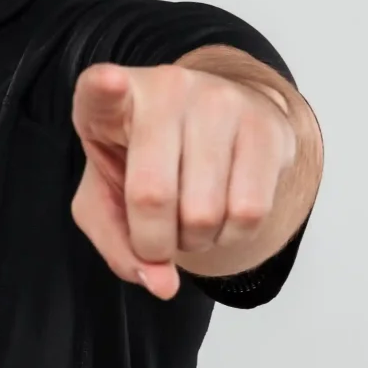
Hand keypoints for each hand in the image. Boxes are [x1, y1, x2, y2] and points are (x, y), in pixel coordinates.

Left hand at [70, 61, 296, 299]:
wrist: (219, 125)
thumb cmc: (147, 163)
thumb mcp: (109, 198)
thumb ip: (117, 244)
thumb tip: (161, 284)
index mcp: (111, 101)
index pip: (101, 91)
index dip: (105, 89)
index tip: (109, 83)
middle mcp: (167, 88)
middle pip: (154, 196)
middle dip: (154, 242)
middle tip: (158, 233)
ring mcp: (221, 101)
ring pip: (205, 213)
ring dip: (195, 241)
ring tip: (191, 216)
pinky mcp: (266, 126)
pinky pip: (249, 213)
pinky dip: (232, 236)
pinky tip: (223, 214)